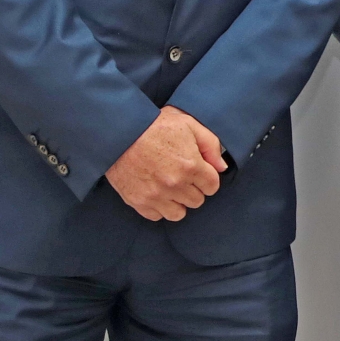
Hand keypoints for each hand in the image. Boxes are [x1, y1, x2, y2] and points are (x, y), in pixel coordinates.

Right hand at [106, 105, 227, 221]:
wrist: (119, 132)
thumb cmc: (154, 125)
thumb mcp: (189, 124)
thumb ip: (211, 145)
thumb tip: (221, 167)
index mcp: (191, 166)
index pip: (212, 187)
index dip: (207, 178)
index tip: (199, 172)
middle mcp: (175, 185)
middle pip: (197, 201)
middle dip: (193, 189)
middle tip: (182, 176)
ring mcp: (156, 195)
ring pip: (179, 213)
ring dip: (177, 202)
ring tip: (170, 187)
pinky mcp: (138, 202)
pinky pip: (157, 216)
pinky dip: (158, 207)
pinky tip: (156, 192)